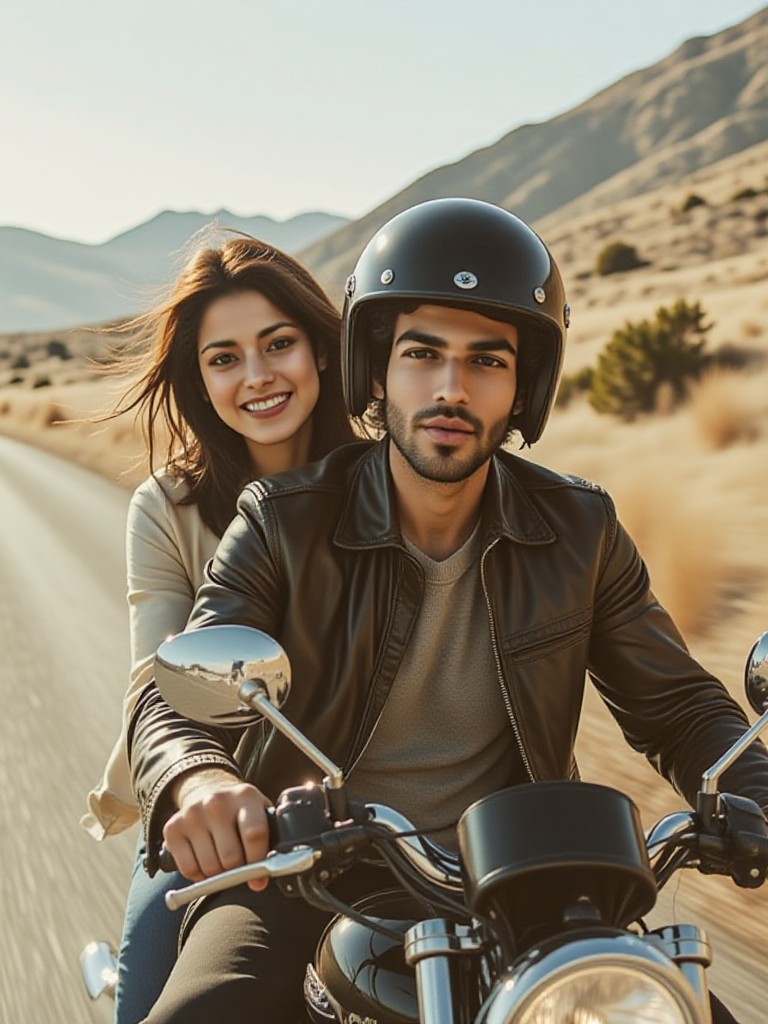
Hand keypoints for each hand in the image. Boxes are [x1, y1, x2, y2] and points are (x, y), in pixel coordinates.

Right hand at [164, 767, 271, 890]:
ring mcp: (192, 813)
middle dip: (237, 871)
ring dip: (218, 875)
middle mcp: (217, 801)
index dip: (258, 863)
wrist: (207, 792)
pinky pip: (189, 869)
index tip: (259, 879)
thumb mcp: (259, 813)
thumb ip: (268, 835)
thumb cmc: (240, 813)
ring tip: (223, 862)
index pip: (254, 834)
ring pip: (210, 867)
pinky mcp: (173, 827)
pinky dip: (198, 875)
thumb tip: (277, 867)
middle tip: (239, 868)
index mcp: (245, 796)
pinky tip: (205, 861)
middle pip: (231, 857)